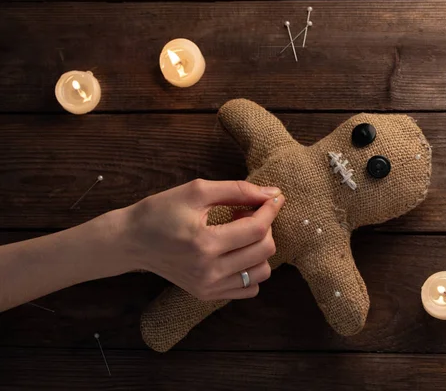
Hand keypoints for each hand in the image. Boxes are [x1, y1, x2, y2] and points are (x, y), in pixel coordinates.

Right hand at [122, 179, 283, 299]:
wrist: (131, 241)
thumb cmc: (160, 211)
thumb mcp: (197, 191)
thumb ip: (237, 190)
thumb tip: (272, 194)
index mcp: (204, 243)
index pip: (257, 229)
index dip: (270, 209)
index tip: (273, 197)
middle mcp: (208, 271)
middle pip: (264, 250)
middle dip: (264, 226)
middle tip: (245, 213)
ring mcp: (208, 287)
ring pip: (261, 272)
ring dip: (260, 249)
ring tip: (239, 234)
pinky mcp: (207, 295)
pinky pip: (249, 288)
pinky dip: (251, 269)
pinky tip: (236, 252)